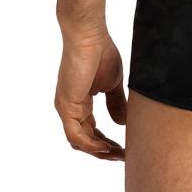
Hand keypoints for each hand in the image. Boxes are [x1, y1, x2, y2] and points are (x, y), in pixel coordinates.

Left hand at [54, 29, 126, 159]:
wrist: (90, 35)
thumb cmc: (101, 52)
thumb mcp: (112, 84)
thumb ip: (115, 104)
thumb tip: (122, 124)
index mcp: (80, 103)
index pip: (91, 132)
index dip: (107, 143)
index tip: (125, 148)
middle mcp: (70, 109)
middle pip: (85, 141)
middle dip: (105, 151)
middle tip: (123, 156)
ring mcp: (66, 108)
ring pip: (80, 142)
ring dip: (99, 151)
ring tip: (118, 154)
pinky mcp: (66, 106)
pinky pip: (76, 135)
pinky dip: (90, 145)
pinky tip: (106, 148)